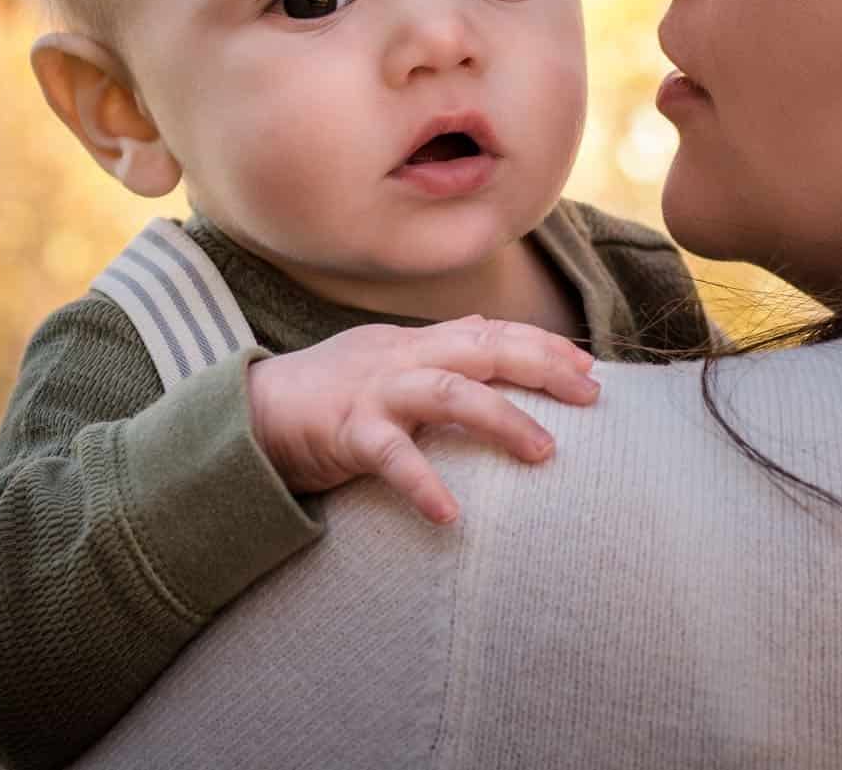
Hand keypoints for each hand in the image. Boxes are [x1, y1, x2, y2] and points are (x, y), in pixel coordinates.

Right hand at [248, 317, 598, 524]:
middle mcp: (402, 357)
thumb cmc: (329, 389)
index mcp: (416, 342)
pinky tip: (450, 514)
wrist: (250, 412)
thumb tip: (488, 327)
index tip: (589, 365)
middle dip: (542, 365)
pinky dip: (422, 483)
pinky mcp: (346, 432)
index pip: (491, 332)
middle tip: (591, 394)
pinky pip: (391, 457)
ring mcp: (375, 392)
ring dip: (501, 419)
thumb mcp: (389, 356)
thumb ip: (439, 345)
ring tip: (545, 452)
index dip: (542, 343)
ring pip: (449, 392)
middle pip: (484, 347)